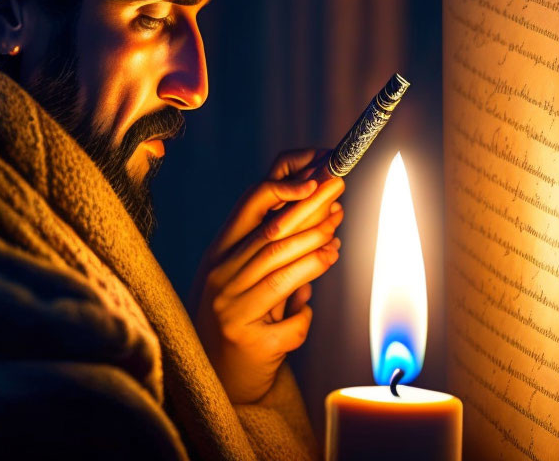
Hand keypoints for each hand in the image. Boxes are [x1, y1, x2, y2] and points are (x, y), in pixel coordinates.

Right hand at [189, 148, 344, 402]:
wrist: (218, 378)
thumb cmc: (242, 316)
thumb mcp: (246, 277)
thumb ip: (274, 250)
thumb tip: (327, 214)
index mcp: (219, 255)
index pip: (249, 206)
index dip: (284, 188)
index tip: (316, 180)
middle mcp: (219, 278)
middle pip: (272, 236)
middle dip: (311, 213)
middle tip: (339, 198)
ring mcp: (230, 311)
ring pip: (281, 273)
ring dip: (315, 254)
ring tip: (336, 243)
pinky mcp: (247, 342)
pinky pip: (290, 323)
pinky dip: (304, 314)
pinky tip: (307, 305)